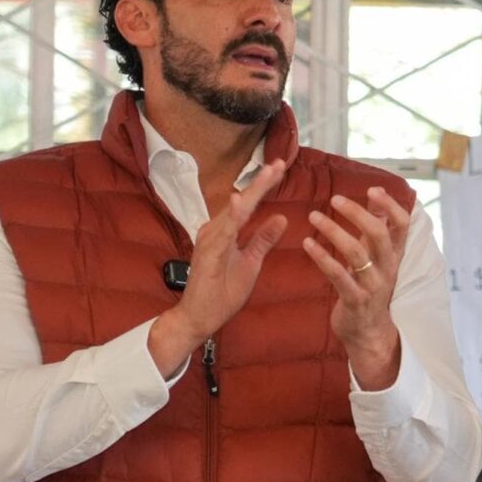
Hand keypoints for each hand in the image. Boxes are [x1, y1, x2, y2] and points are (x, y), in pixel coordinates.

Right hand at [150, 157, 289, 374]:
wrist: (200, 318)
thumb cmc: (221, 291)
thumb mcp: (251, 262)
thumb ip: (263, 239)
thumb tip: (281, 217)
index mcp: (226, 232)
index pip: (248, 205)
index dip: (263, 186)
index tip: (279, 167)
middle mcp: (215, 231)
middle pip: (241, 202)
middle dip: (259, 183)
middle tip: (277, 163)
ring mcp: (210, 242)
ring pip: (232, 213)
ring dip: (249, 193)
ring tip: (267, 175)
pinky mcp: (207, 256)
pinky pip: (221, 234)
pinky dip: (230, 217)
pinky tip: (239, 202)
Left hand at [305, 186, 414, 388]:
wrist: (369, 331)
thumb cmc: (370, 288)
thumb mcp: (377, 258)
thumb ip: (377, 229)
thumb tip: (376, 199)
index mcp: (394, 255)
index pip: (402, 225)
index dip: (390, 205)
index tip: (373, 189)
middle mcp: (387, 268)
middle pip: (379, 234)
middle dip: (357, 213)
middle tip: (335, 199)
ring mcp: (372, 285)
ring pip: (357, 252)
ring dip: (334, 231)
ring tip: (314, 217)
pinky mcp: (355, 299)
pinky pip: (338, 275)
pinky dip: (322, 257)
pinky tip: (308, 243)